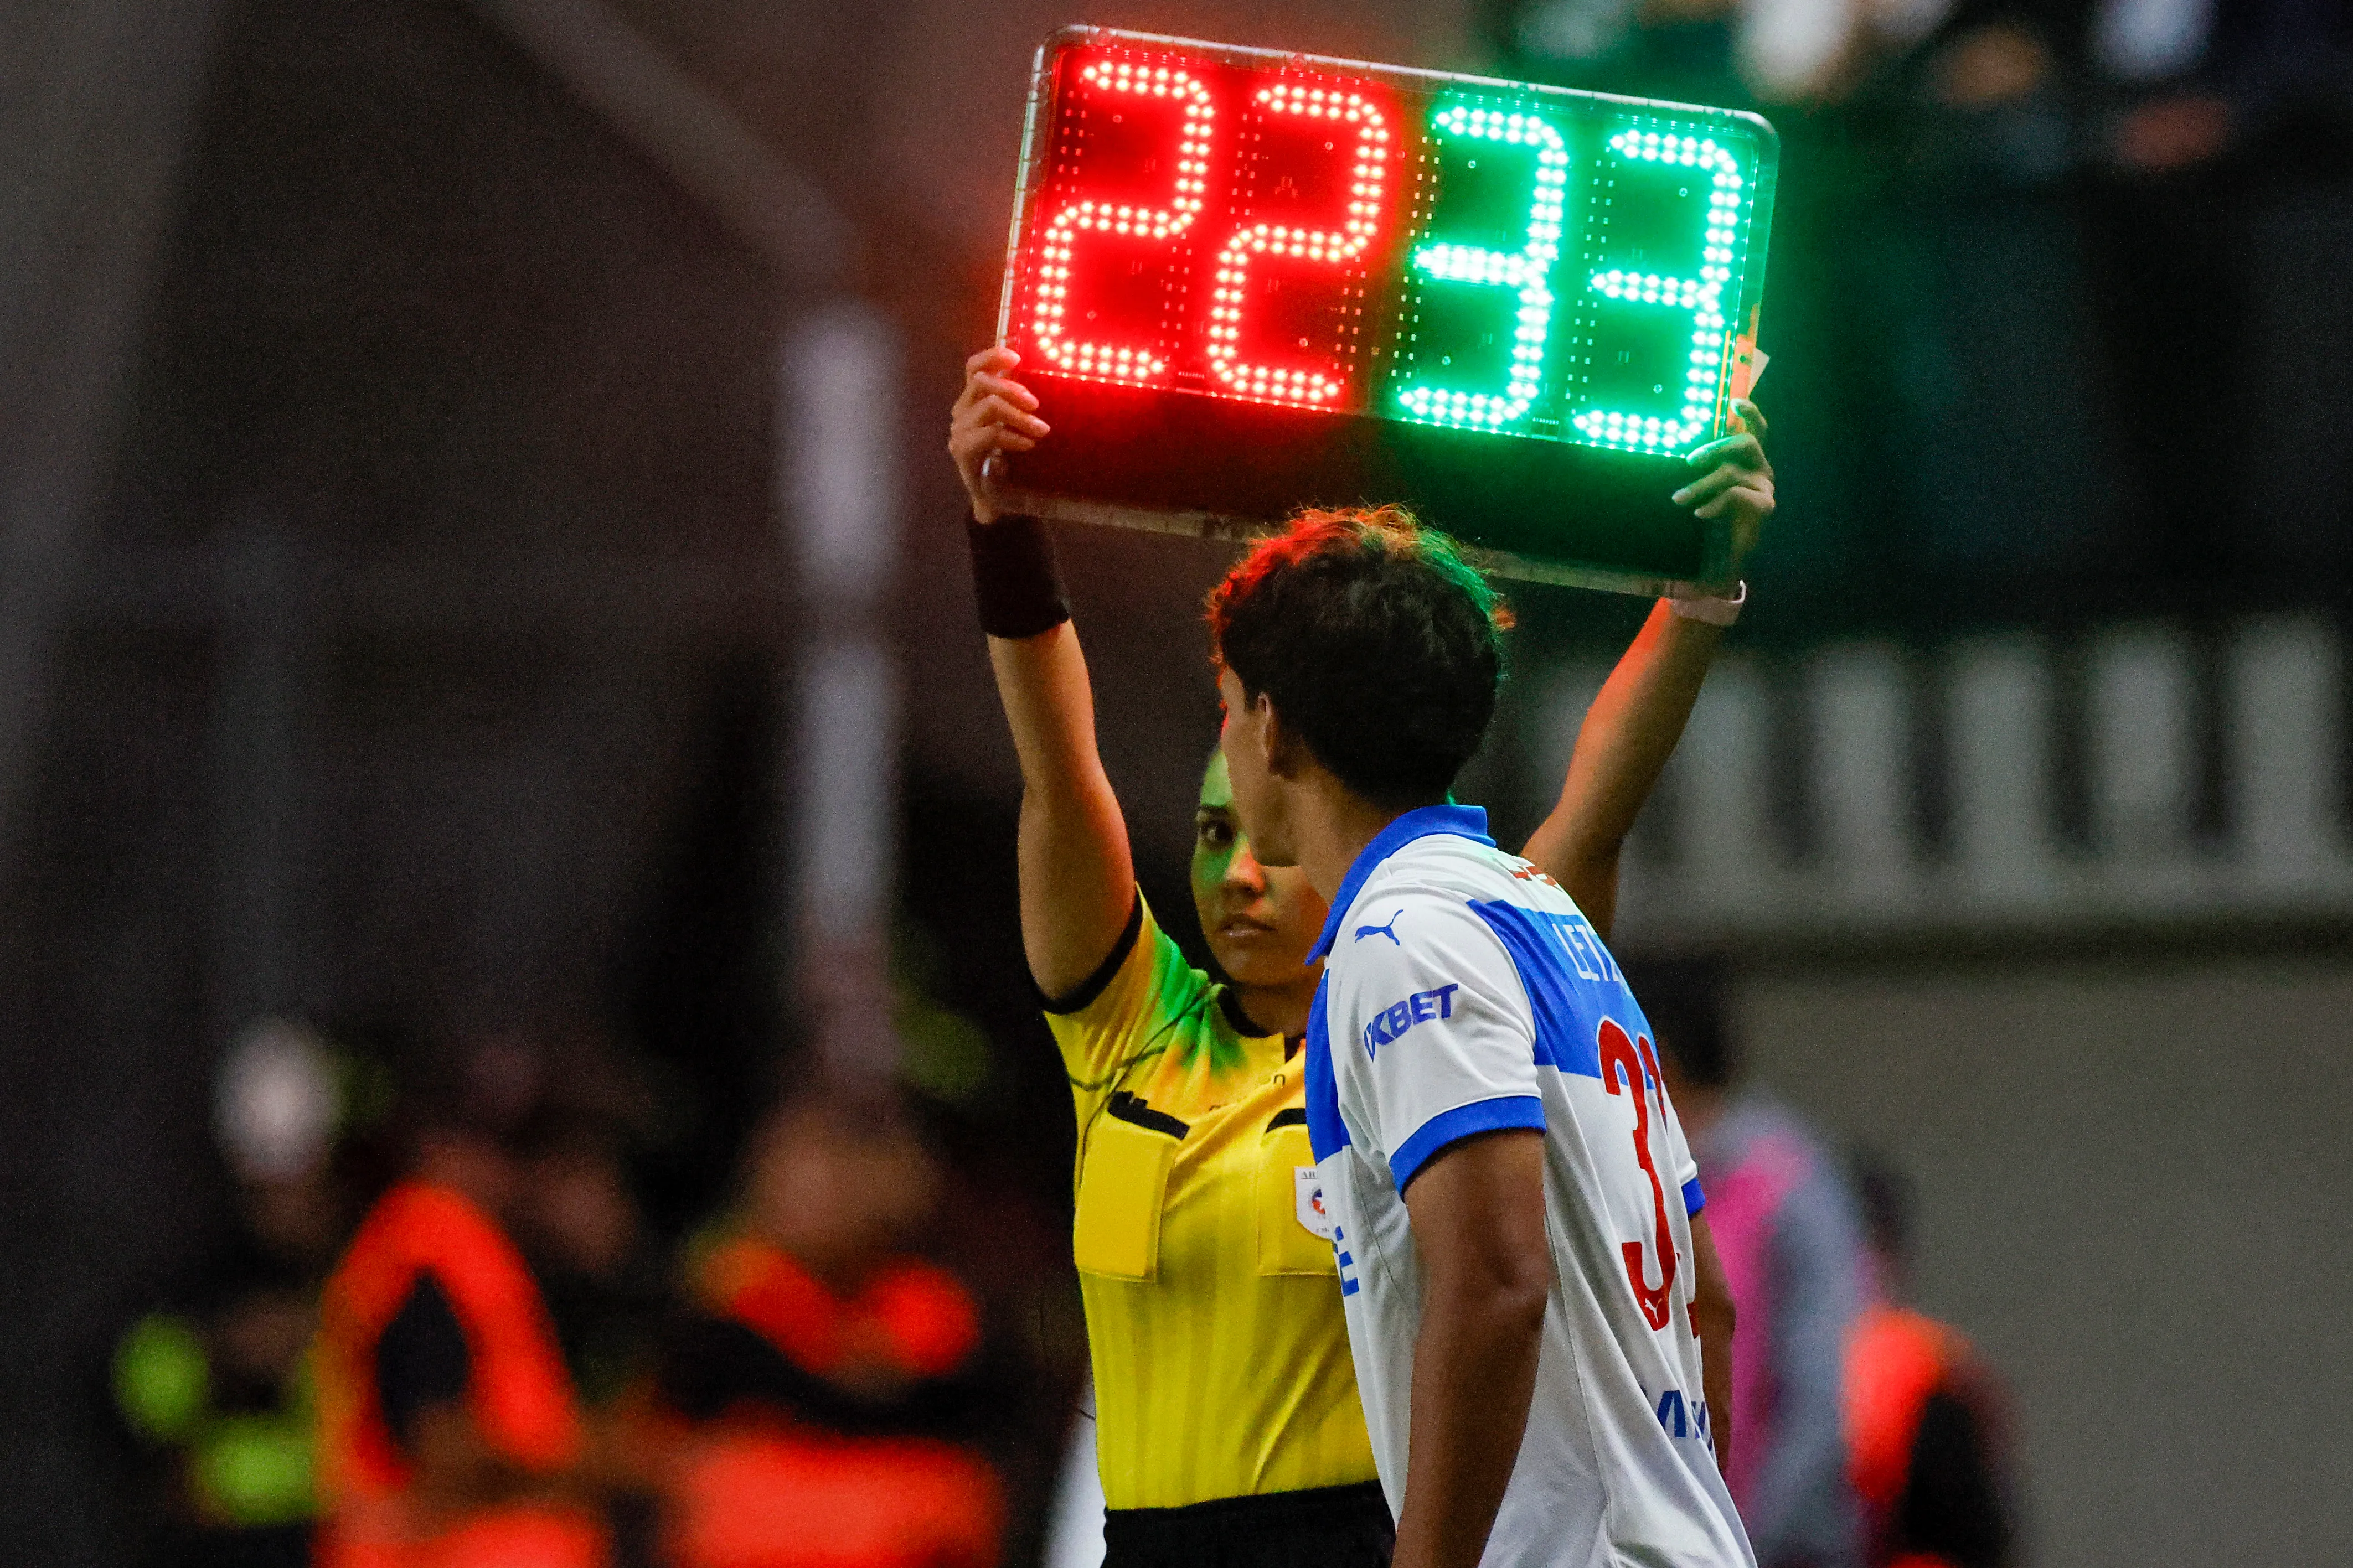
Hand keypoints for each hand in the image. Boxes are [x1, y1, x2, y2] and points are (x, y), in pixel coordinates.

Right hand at [948, 345, 1049, 524]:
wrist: (999, 500)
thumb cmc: (1013, 459)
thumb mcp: (1020, 426)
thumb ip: (1023, 404)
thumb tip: (1052, 380)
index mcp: (974, 400)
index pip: (974, 367)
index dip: (992, 356)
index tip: (1017, 358)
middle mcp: (962, 412)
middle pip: (981, 381)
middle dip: (1012, 388)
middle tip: (1037, 405)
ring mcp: (959, 432)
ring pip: (988, 406)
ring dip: (1018, 415)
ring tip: (1041, 430)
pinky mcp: (962, 451)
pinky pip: (989, 434)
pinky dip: (1012, 437)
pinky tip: (1029, 445)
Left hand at [1671, 399, 1773, 571]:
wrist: (1724, 555)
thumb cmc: (1712, 514)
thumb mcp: (1705, 486)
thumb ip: (1702, 465)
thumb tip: (1678, 446)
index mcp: (1749, 458)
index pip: (1756, 428)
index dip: (1749, 412)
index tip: (1734, 401)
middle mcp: (1760, 467)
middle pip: (1745, 443)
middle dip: (1716, 448)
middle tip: (1689, 462)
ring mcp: (1764, 485)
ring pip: (1732, 473)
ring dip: (1702, 485)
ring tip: (1678, 499)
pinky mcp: (1765, 505)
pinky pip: (1736, 495)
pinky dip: (1715, 504)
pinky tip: (1700, 513)